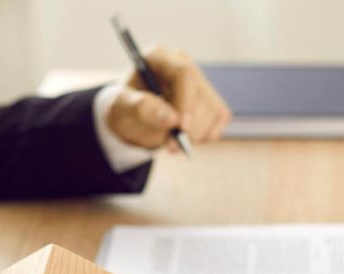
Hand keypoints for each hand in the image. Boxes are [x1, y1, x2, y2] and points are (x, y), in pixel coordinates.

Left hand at [107, 47, 231, 149]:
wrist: (135, 118)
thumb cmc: (127, 109)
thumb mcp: (123, 109)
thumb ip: (142, 109)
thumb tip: (172, 119)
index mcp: (158, 57)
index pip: (183, 74)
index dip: (186, 102)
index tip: (181, 129)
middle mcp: (182, 63)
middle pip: (200, 93)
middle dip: (190, 126)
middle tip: (172, 147)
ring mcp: (199, 79)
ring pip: (212, 108)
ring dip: (196, 134)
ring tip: (172, 143)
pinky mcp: (211, 96)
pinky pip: (220, 116)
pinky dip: (207, 134)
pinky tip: (187, 138)